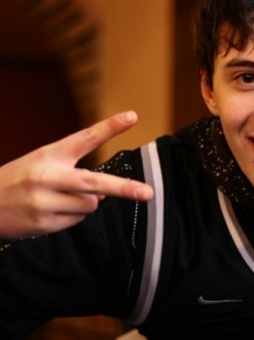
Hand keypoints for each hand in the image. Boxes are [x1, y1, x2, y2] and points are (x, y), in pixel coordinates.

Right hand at [0, 111, 152, 238]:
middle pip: (95, 182)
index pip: (85, 137)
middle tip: (148, 193)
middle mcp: (48, 176)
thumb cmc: (19, 178)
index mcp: (51, 154)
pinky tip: (50, 210)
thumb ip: (75, 169)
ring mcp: (44, 201)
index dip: (110, 127)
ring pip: (91, 205)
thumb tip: (107, 192)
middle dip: (124, 188)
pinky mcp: (42, 223)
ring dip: (86, 203)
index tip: (133, 117)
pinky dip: (71, 217)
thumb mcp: (43, 162)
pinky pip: (77, 220)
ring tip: (59, 198)